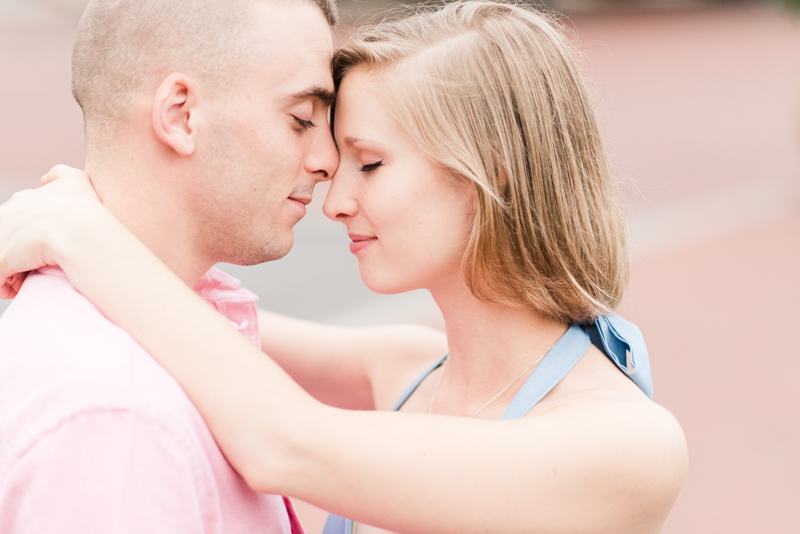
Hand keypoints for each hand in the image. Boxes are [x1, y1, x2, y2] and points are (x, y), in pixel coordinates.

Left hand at [0, 165, 103, 297]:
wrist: (79, 229)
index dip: (26, 235)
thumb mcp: (76, 180)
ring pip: (3, 259)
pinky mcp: (2, 260)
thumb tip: (45, 179)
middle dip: (16, 253)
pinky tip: (21, 288)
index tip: (43, 246)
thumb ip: (60, 173)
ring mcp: (2, 238)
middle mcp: (7, 216)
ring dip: (13, 272)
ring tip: (27, 279)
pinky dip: (8, 287)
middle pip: (5, 239)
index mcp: (22, 201)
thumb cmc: (83, 208)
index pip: (14, 220)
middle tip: (35, 264)